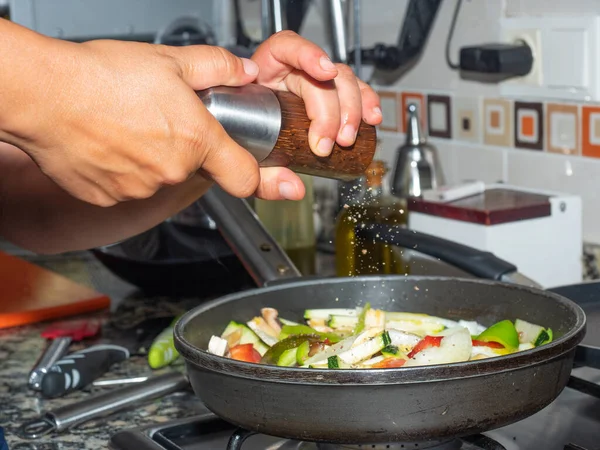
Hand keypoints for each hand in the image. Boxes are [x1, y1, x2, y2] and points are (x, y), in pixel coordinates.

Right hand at [0, 28, 272, 205]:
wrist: (43, 94)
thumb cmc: (99, 77)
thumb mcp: (169, 60)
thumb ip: (216, 68)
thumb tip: (242, 73)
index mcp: (196, 140)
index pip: (247, 179)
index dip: (257, 178)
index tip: (256, 174)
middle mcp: (172, 170)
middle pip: (196, 171)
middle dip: (187, 151)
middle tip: (162, 123)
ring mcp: (140, 188)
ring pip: (161, 179)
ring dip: (154, 160)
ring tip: (131, 128)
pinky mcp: (110, 198)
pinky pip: (129, 187)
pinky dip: (125, 171)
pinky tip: (111, 144)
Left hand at [250, 30, 381, 198]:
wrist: (238, 148)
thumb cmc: (238, 143)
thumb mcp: (243, 160)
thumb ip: (262, 176)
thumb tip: (294, 189)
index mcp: (261, 73)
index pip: (286, 48)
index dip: (307, 55)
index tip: (323, 73)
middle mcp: (289, 73)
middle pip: (320, 76)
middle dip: (330, 110)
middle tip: (327, 143)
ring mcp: (311, 85)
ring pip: (342, 82)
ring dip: (351, 111)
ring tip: (347, 139)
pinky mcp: (329, 98)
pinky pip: (353, 93)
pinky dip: (365, 105)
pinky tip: (371, 119)